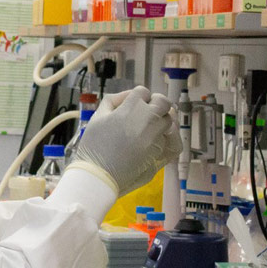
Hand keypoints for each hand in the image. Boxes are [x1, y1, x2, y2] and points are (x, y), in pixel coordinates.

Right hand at [67, 87, 181, 195]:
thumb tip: (128, 95)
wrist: (98, 176)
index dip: (138, 96)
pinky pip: (173, 141)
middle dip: (156, 103)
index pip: (143, 91)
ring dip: (162, 120)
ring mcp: (156, 137)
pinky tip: (159, 138)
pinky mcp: (160, 154)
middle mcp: (147, 120)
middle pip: (163, 102)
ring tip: (150, 127)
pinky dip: (168, 137)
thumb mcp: (97, 117)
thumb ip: (113, 101)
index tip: (133, 104)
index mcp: (131, 108)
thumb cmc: (93, 147)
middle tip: (147, 111)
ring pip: (169, 120)